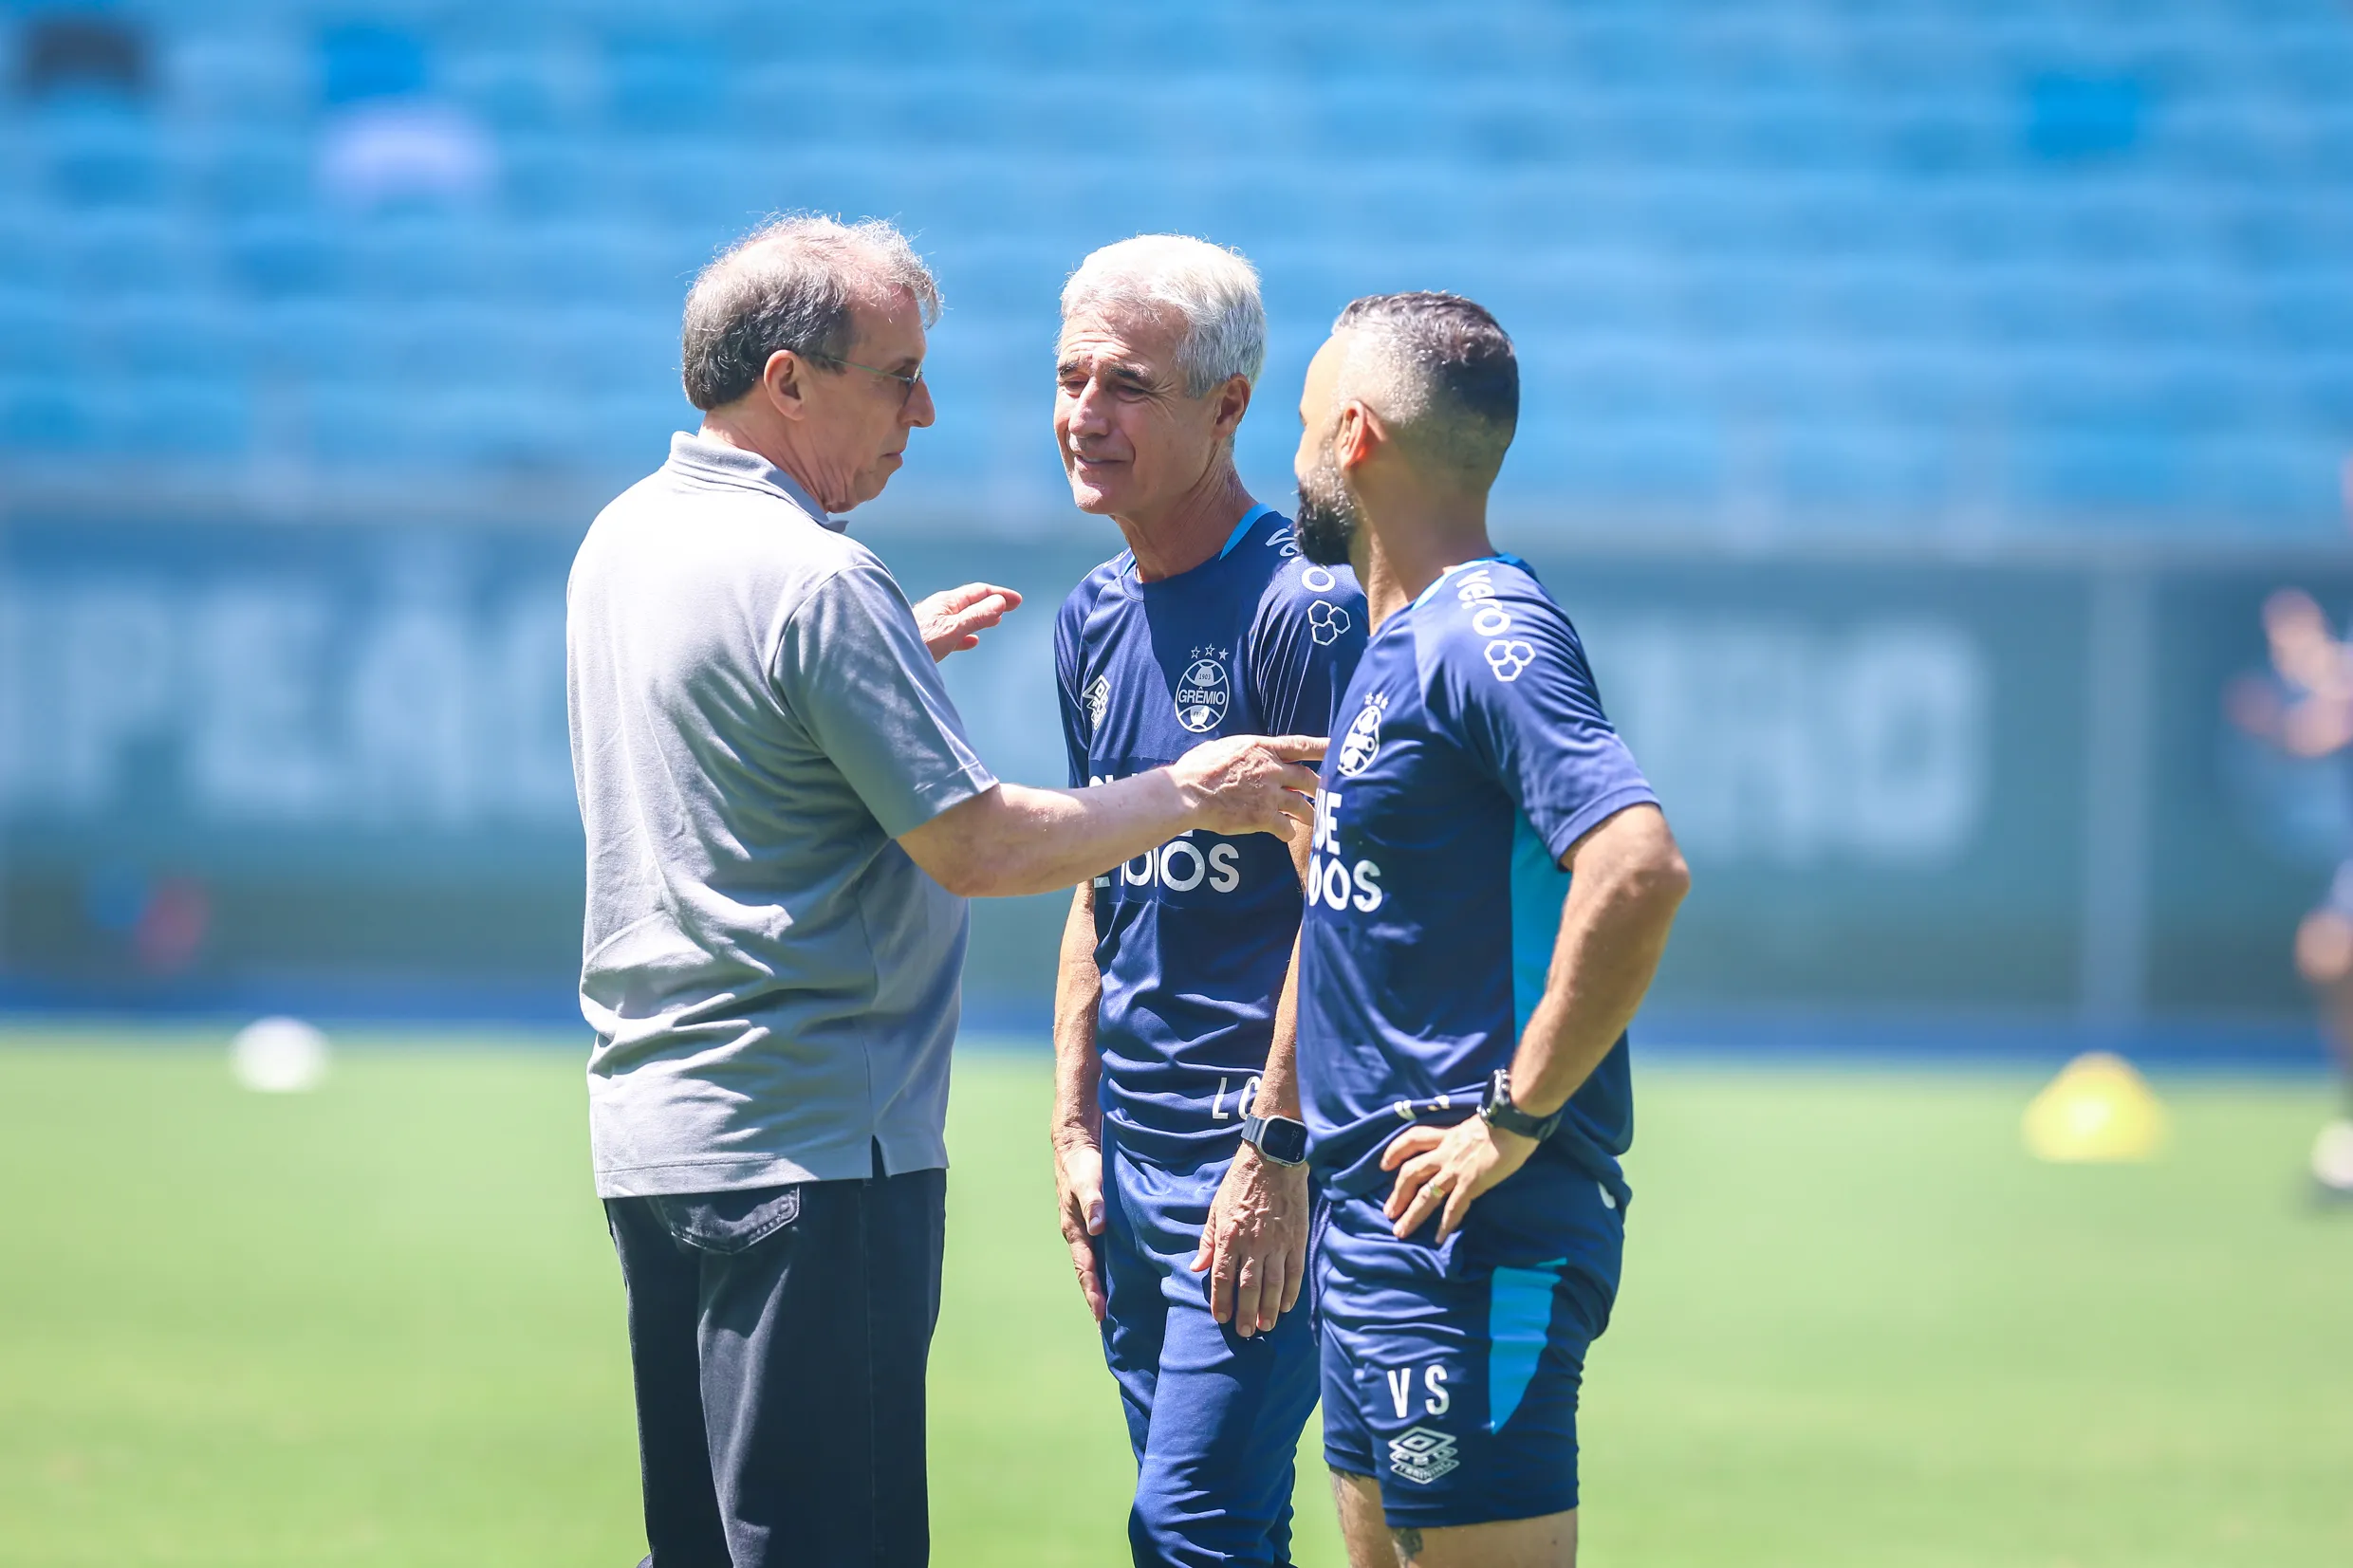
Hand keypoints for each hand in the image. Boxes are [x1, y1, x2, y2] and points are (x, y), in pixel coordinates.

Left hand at [914, 582, 1021, 659]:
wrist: (889, 656)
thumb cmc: (919, 641)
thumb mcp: (953, 629)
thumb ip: (976, 616)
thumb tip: (999, 603)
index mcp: (947, 602)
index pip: (979, 592)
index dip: (999, 595)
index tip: (1017, 600)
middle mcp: (940, 609)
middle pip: (971, 602)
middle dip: (992, 603)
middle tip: (1012, 607)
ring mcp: (933, 623)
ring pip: (963, 617)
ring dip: (981, 617)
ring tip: (996, 621)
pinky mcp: (928, 638)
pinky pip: (954, 632)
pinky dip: (968, 634)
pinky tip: (972, 641)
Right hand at [1053, 1136, 1107, 1321]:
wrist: (1077, 1144)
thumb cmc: (1081, 1164)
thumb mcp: (1086, 1181)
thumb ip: (1093, 1202)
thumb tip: (1098, 1228)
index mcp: (1075, 1230)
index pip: (1084, 1268)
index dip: (1092, 1292)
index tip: (1101, 1315)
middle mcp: (1081, 1233)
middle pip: (1089, 1272)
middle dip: (1098, 1297)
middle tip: (1110, 1324)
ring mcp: (1090, 1228)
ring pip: (1098, 1262)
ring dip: (1106, 1283)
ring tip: (1121, 1307)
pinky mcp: (1101, 1220)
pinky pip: (1106, 1248)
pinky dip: (1113, 1265)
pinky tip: (1127, 1272)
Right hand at [1168, 735, 1324, 837]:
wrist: (1187, 793)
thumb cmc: (1196, 768)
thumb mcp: (1222, 747)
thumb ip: (1241, 750)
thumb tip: (1240, 752)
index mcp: (1261, 748)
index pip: (1300, 745)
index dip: (1322, 746)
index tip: (1338, 747)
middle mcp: (1271, 769)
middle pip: (1308, 778)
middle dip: (1319, 787)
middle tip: (1326, 793)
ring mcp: (1269, 794)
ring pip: (1302, 805)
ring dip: (1310, 813)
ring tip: (1314, 820)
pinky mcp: (1263, 817)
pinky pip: (1286, 827)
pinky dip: (1289, 832)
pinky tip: (1288, 836)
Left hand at [1191, 1141, 1308, 1336]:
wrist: (1273, 1159)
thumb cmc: (1240, 1183)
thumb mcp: (1216, 1208)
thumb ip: (1207, 1240)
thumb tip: (1197, 1268)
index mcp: (1229, 1236)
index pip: (1223, 1277)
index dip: (1221, 1301)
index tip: (1221, 1318)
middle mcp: (1253, 1244)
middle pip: (1249, 1288)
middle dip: (1246, 1314)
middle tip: (1245, 1333)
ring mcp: (1277, 1243)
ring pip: (1273, 1285)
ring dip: (1269, 1309)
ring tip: (1265, 1326)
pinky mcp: (1296, 1239)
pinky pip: (1294, 1272)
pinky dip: (1291, 1292)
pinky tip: (1286, 1306)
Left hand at [1381, 1115, 1537, 1242]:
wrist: (1515, 1120)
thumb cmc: (1504, 1119)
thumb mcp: (1475, 1124)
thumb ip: (1465, 1137)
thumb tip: (1468, 1146)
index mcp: (1447, 1135)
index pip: (1413, 1139)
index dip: (1395, 1151)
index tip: (1384, 1165)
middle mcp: (1445, 1152)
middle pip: (1411, 1172)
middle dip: (1397, 1194)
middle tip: (1389, 1212)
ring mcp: (1455, 1169)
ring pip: (1425, 1194)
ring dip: (1412, 1215)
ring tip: (1401, 1231)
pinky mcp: (1471, 1183)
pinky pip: (1453, 1207)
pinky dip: (1445, 1224)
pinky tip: (1439, 1238)